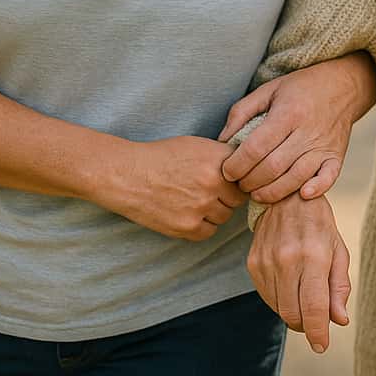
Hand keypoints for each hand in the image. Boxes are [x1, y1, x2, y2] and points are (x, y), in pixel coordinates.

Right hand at [97, 136, 246, 240]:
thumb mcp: (197, 144)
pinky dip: (202, 225)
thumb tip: (245, 167)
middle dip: (228, 195)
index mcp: (217, 159)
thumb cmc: (162, 156)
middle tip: (212, 191)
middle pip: (238, 198)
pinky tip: (190, 213)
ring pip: (224, 216)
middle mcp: (213, 183)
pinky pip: (209, 232)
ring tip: (197, 200)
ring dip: (216, 211)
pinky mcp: (187, 227)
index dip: (237, 178)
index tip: (230, 180)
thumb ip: (222, 156)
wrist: (129, 175)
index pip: (246, 175)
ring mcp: (201, 207)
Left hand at [218, 54, 375, 203]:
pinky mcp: (336, 156)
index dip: (237, 164)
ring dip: (273, 192)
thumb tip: (222, 140)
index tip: (227, 171)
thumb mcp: (268, 90)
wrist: (342, 85)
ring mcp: (323, 145)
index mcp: (287, 113)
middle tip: (239, 184)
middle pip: (273, 166)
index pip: (256, 147)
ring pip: (296, 178)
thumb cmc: (300, 88)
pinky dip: (316, 189)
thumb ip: (241, 112)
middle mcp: (306, 131)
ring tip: (257, 193)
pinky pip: (328, 178)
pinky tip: (301, 195)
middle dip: (250, 181)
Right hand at [247, 194, 350, 353]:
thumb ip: (339, 286)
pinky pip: (267, 297)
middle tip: (316, 319)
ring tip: (304, 296)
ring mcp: (267, 261)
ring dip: (293, 313)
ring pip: (279, 308)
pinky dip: (279, 300)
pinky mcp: (254, 263)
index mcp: (314, 255)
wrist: (286, 195)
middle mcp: (288, 260)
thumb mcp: (338, 249)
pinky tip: (289, 286)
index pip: (314, 308)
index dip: (319, 333)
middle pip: (293, 314)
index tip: (322, 346)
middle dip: (307, 326)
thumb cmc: (318, 222)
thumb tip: (340, 319)